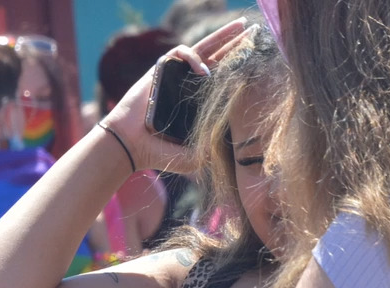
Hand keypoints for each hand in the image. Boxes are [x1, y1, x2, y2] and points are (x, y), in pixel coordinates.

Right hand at [101, 17, 252, 174]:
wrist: (129, 144)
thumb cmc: (158, 152)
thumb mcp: (193, 158)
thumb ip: (212, 152)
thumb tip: (236, 145)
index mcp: (200, 102)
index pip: (225, 77)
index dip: (241, 66)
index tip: (260, 59)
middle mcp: (190, 85)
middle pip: (218, 56)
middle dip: (237, 42)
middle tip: (255, 31)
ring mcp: (176, 75)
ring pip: (203, 47)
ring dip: (222, 36)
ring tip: (240, 28)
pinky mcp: (161, 69)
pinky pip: (181, 53)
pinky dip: (193, 56)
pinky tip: (202, 70)